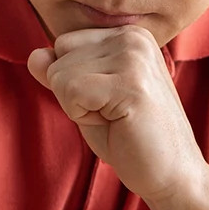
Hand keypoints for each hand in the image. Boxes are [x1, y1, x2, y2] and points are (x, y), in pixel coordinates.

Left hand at [28, 27, 208, 206]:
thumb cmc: (131, 139)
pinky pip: (70, 91)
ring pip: (59, 75)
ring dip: (79, 108)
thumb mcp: (89, 100)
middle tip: (112, 115)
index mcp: (128, 35)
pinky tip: (116, 124)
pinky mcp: (131, 83)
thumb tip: (35, 55)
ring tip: (116, 119)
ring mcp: (134, 57)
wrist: (173, 174)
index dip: (74, 83)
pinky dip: (83, 117)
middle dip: (73, 95)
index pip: (63, 45)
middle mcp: (133, 37)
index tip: (109, 102)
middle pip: (58, 57)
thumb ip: (62, 75)